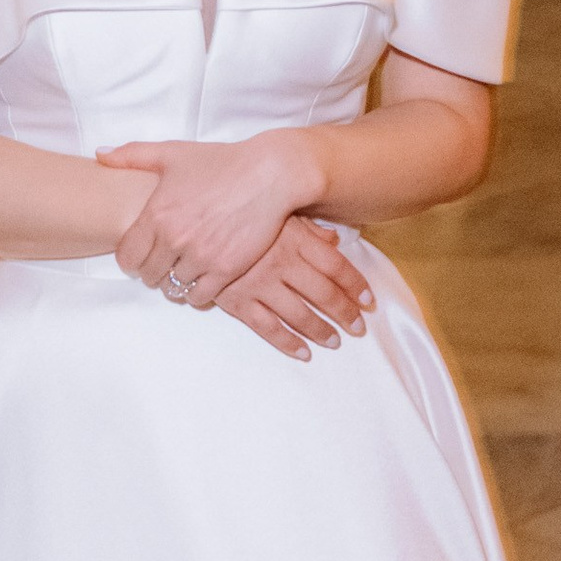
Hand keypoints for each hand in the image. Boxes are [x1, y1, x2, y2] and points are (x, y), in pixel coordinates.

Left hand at [100, 131, 325, 305]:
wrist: (268, 175)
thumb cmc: (220, 162)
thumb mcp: (172, 152)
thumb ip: (132, 155)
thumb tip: (100, 155)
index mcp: (157, 214)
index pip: (126, 257)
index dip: (130, 259)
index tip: (139, 255)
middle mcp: (175, 239)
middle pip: (148, 276)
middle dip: (152, 271)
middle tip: (162, 262)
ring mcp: (201, 257)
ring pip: (172, 289)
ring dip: (174, 283)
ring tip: (182, 270)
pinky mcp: (225, 270)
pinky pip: (198, 298)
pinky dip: (196, 292)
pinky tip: (201, 278)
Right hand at [214, 219, 376, 361]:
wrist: (191, 219)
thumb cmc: (236, 208)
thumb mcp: (277, 210)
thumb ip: (308, 227)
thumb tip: (334, 240)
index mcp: (295, 239)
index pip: (336, 266)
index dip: (356, 285)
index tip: (369, 301)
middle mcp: (282, 264)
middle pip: (323, 293)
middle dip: (344, 313)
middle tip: (358, 328)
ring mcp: (260, 285)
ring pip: (299, 314)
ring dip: (321, 330)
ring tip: (335, 341)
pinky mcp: (238, 301)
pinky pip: (268, 327)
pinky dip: (288, 342)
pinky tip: (303, 352)